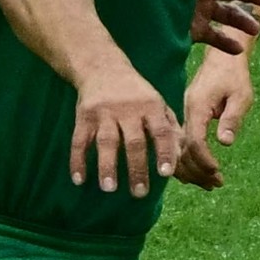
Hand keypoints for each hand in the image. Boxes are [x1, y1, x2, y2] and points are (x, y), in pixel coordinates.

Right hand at [70, 65, 180, 196]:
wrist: (103, 66)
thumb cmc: (137, 93)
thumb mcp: (157, 103)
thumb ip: (170, 128)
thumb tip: (181, 157)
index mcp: (151, 106)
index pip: (160, 130)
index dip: (164, 151)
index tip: (166, 174)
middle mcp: (128, 108)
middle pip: (134, 141)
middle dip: (137, 168)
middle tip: (140, 193)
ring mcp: (104, 112)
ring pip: (106, 142)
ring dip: (107, 166)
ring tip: (110, 189)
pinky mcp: (84, 115)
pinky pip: (79, 140)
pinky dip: (77, 160)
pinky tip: (78, 179)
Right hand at [175, 52, 255, 189]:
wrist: (223, 59)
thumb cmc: (234, 76)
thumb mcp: (241, 95)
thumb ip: (232, 118)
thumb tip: (225, 142)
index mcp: (197, 106)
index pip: (194, 140)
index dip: (204, 160)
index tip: (217, 172)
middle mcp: (185, 112)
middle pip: (182, 149)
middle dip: (198, 170)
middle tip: (217, 184)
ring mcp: (184, 116)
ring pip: (179, 149)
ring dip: (193, 169)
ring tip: (211, 184)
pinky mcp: (187, 118)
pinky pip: (182, 144)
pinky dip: (189, 160)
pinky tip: (199, 173)